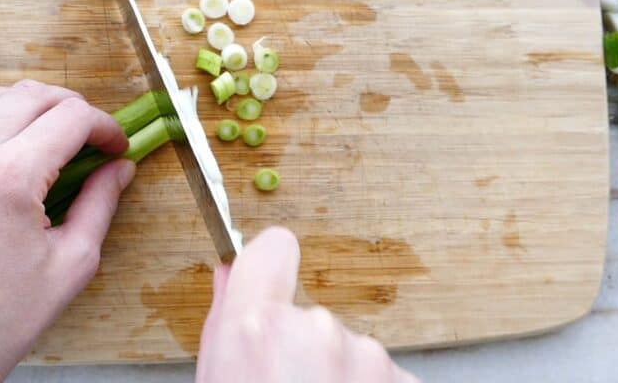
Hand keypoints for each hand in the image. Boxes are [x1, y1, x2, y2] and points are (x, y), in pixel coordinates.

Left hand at [0, 81, 134, 381]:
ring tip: (45, 133)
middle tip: (90, 135)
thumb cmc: (1, 320)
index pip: (71, 118)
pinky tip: (2, 148)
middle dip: (71, 106)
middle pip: (30, 94)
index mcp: (10, 179)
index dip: (105, 126)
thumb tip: (120, 167)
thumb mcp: (71, 264)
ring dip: (24, 103)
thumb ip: (100, 204)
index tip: (116, 146)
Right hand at [196, 227, 418, 382]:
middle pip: (309, 316)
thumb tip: (228, 277)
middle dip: (302, 350)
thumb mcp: (214, 377)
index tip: (269, 279)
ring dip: (336, 376)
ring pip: (347, 350)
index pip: (272, 249)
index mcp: (256, 328)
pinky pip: (380, 377)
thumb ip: (224, 326)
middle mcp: (315, 329)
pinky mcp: (403, 381)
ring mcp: (366, 356)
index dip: (269, 266)